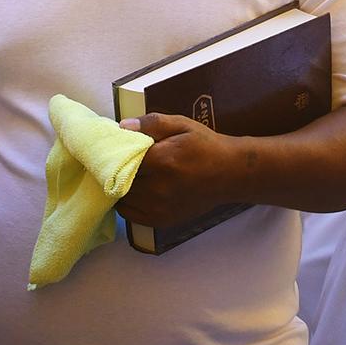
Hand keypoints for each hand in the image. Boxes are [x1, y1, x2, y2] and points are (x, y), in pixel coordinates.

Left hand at [114, 113, 243, 228]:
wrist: (230, 174)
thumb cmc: (205, 145)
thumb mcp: (182, 125)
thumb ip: (152, 124)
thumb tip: (123, 127)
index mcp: (161, 161)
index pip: (121, 160)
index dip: (114, 153)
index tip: (115, 148)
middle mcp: (158, 188)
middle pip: (118, 180)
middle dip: (116, 170)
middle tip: (120, 161)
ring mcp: (159, 208)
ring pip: (122, 199)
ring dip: (120, 187)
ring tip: (127, 175)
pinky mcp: (161, 220)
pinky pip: (130, 214)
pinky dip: (127, 203)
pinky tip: (135, 191)